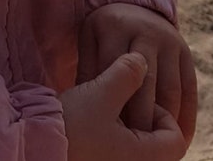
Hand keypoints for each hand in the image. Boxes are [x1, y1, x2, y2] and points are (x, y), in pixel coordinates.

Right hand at [61, 52, 186, 160]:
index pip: (176, 139)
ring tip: (108, 107)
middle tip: (122, 100)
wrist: (36, 144)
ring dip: (130, 125)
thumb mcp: (101, 93)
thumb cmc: (72, 124)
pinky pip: (122, 151)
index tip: (136, 98)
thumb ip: (126, 75)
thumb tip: (142, 61)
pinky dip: (118, 134)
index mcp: (143, 158)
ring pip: (140, 147)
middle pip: (159, 145)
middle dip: (145, 118)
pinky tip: (98, 118)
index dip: (162, 114)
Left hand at [78, 4, 197, 144]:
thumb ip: (89, 72)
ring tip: (157, 150)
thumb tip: (88, 111)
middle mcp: (145, 32)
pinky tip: (181, 141)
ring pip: (170, 90)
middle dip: (142, 121)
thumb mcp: (90, 42)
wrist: (135, 6)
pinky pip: (189, 90)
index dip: (115, 106)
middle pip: (146, 84)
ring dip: (166, 124)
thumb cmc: (105, 34)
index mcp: (115, 27)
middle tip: (136, 148)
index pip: (116, 73)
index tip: (113, 134)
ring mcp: (169, 41)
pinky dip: (187, 118)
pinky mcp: (186, 52)